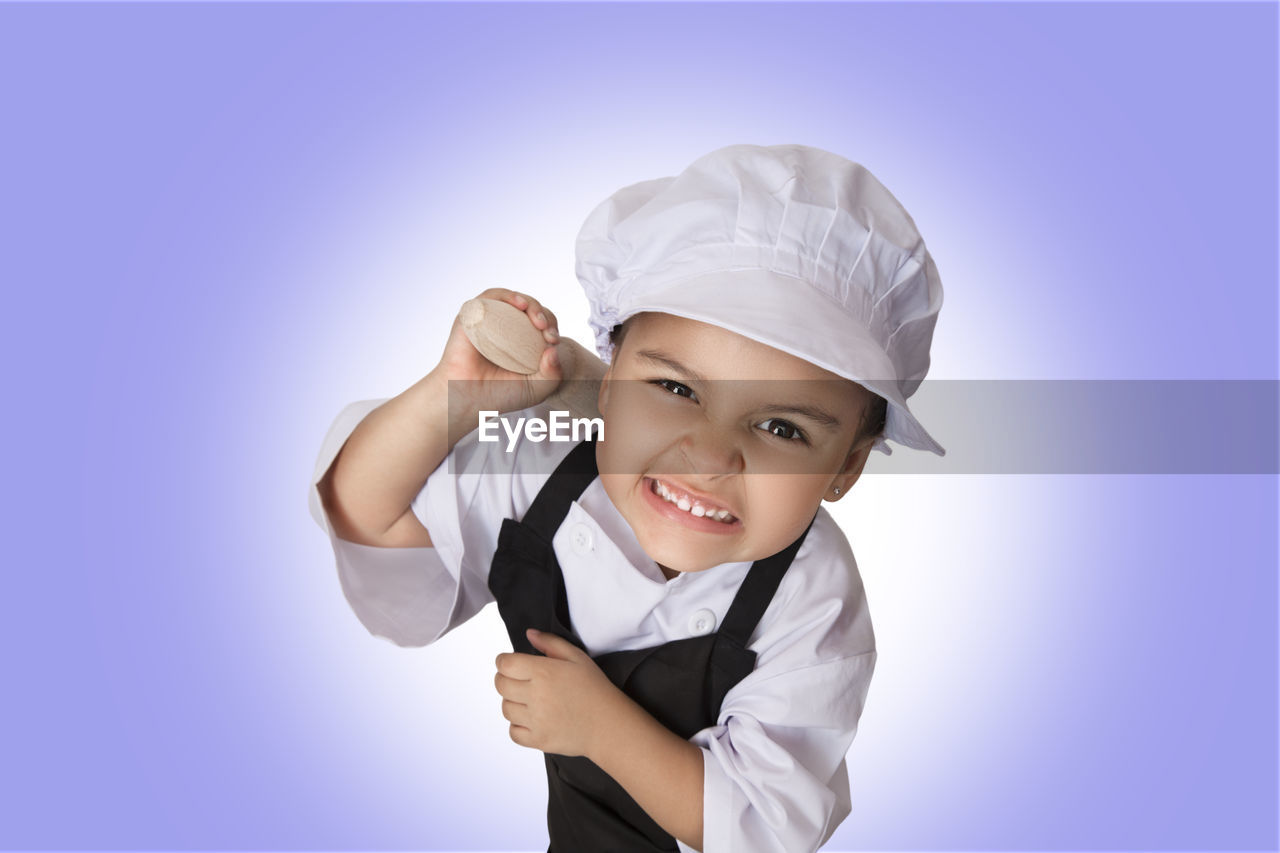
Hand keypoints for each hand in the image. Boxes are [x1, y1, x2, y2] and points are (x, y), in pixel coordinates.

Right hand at [437, 288, 562, 414]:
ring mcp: (488, 320)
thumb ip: (553, 374)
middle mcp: (504, 327)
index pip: (541, 323)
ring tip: (536, 318)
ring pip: (512, 300)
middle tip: (547, 332)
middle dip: (543, 314)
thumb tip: (554, 350)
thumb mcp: (537, 388)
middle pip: (529, 309)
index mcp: (520, 340)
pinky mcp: (472, 316)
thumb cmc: (500, 395)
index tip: (553, 341)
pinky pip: (490, 297)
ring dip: (528, 303)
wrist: (468, 399)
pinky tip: (519, 305)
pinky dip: (506, 296)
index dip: (551, 326)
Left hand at [494, 628, 623, 757]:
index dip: (504, 661)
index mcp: (544, 672)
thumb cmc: (595, 689)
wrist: (609, 725)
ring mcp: (536, 720)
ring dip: (512, 702)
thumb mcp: (577, 657)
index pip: (505, 664)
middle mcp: (536, 696)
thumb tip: (529, 634)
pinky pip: (513, 731)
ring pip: (505, 708)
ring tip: (529, 699)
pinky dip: (518, 725)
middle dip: (505, 679)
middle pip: (500, 685)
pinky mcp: (538, 740)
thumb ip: (550, 642)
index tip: (511, 664)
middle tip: (519, 680)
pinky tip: (532, 718)